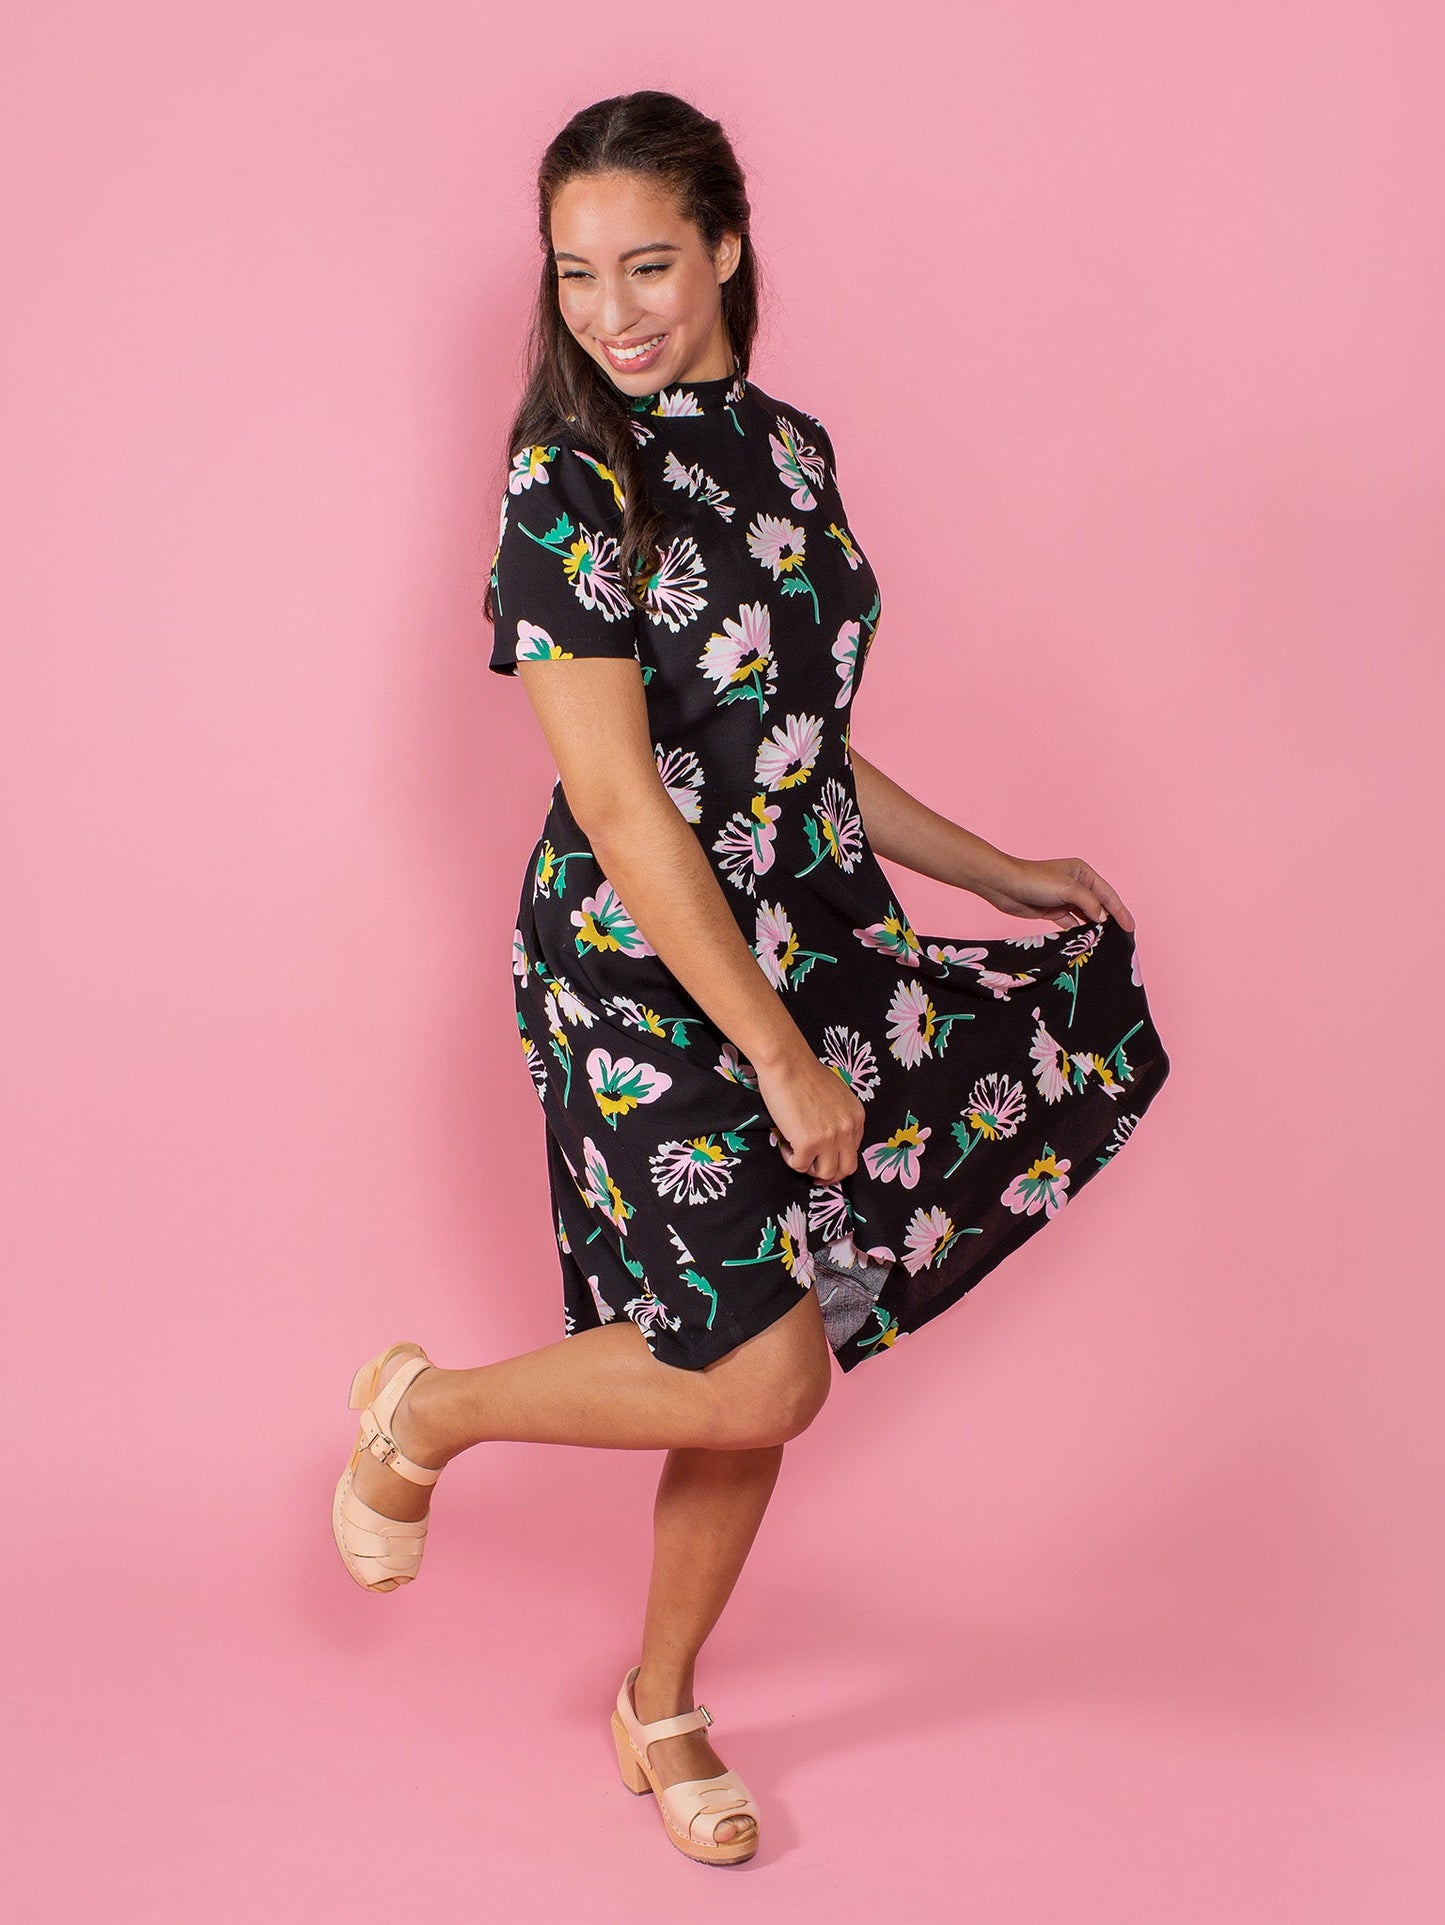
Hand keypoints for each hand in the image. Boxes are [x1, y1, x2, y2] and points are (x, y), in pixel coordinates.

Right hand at [755, 1049, 866, 1183]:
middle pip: (847, 1168)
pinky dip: (791, 1159)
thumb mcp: (836, 1094)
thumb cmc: (804, 1073)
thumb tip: (827, 1133)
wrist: (787, 1064)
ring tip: (796, 1152)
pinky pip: (800, 1166)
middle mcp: (847, 1129)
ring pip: (826, 1173)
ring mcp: (829, 1138)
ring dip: (809, 1168)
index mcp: (856, 1116)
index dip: (837, 1156)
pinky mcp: (809, 1143)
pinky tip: (785, 1144)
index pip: (854, 1150)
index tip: (823, 1154)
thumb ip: (838, 1116)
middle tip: (813, 1170)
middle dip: (830, 1175)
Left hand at [984, 855, 1134, 933]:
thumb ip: (1090, 903)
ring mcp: (1064, 898)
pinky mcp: (1053, 910)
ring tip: (1105, 942)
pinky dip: (1078, 930)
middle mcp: (1076, 885)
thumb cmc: (1036, 881)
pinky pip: (1071, 923)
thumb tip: (1102, 918)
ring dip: (1094, 927)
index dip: (1121, 911)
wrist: (1005, 886)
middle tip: (1121, 938)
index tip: (1130, 928)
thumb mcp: (1068, 889)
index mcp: (1083, 873)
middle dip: (1109, 920)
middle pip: (1098, 905)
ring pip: (1085, 915)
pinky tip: (1085, 940)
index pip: (1108, 894)